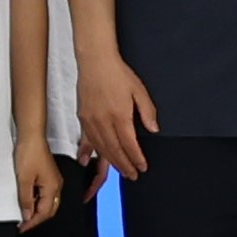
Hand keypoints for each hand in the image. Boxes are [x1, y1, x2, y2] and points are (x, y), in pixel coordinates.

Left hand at [15, 135, 65, 230]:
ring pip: (48, 202)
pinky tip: (27, 201)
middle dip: (37, 219)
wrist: (31, 136)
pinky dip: (37, 201)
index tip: (22, 228)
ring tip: (23, 214)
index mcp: (53, 188)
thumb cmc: (29, 154)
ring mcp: (54, 180)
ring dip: (37, 210)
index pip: (44, 212)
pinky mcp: (49, 176)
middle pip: (49, 210)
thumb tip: (27, 215)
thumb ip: (26, 199)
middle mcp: (57, 186)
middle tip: (23, 224)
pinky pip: (45, 194)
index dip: (32, 222)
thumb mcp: (24, 179)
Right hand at [79, 51, 156, 178]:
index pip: (129, 144)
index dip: (136, 158)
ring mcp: (91, 121)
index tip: (142, 166)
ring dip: (110, 162)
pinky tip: (87, 162)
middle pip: (114, 150)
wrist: (95, 61)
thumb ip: (147, 112)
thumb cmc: (117, 73)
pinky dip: (88, 153)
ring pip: (101, 148)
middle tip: (132, 175)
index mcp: (120, 115)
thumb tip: (154, 129)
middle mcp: (103, 121)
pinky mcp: (83, 118)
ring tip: (119, 170)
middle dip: (124, 165)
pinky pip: (86, 140)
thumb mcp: (139, 90)